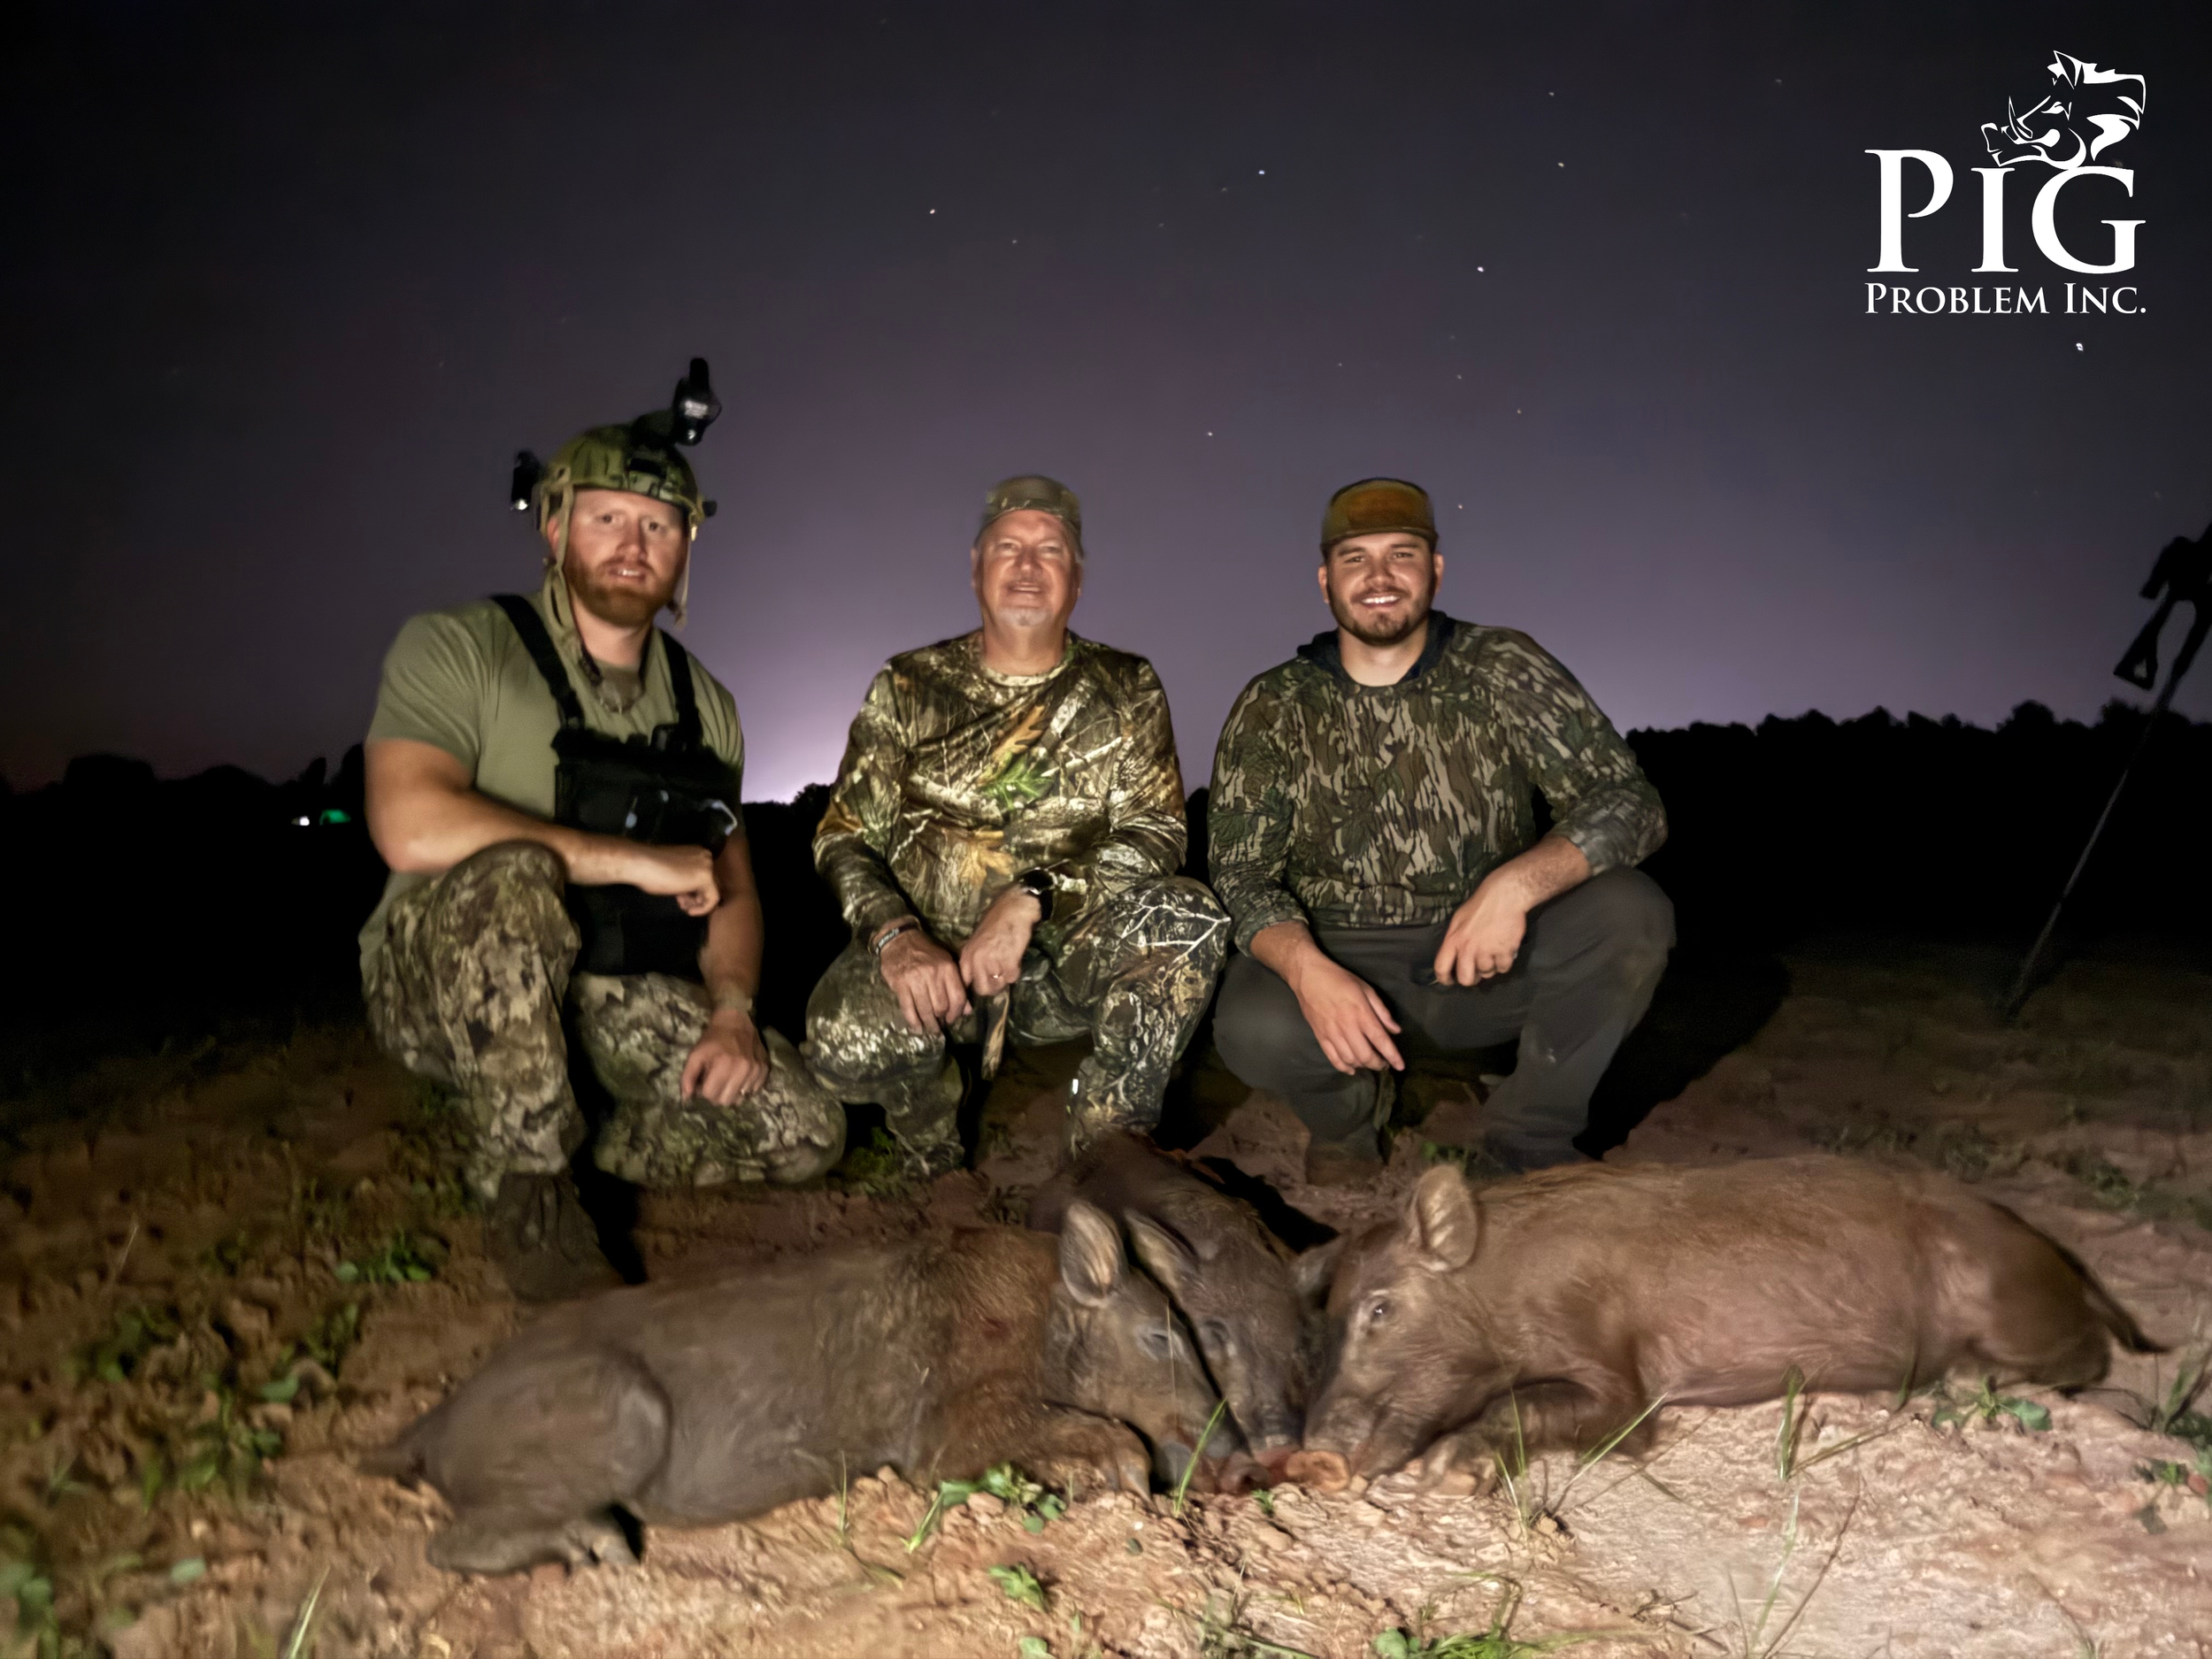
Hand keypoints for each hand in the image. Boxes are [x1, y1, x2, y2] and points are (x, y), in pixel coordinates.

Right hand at [617, 843, 719, 915]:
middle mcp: (706, 857)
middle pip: (710, 884)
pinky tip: (690, 911)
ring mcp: (708, 866)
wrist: (642, 864)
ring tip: (683, 906)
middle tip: (682, 904)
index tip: (681, 898)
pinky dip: (704, 908)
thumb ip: (686, 879)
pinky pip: (713, 898)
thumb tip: (691, 892)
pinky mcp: (706, 877)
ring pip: (713, 891)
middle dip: (696, 897)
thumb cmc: (650, 870)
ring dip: (698, 902)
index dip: (694, 891)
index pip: (705, 876)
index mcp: (697, 853)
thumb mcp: (674, 874)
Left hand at [679, 1008, 769, 1104]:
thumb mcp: (695, 1054)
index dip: (704, 1090)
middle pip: (726, 1101)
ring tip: (729, 1078)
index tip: (705, 1081)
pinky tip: (740, 1077)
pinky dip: (745, 1088)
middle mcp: (743, 1070)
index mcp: (724, 1065)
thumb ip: (688, 1076)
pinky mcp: (765, 1070)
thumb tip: (686, 1097)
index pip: (711, 1095)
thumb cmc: (713, 1039)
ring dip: (732, 1092)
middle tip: (716, 1082)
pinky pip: (753, 1091)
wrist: (736, 1022)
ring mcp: (756, 1071)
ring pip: (741, 1098)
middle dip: (718, 1095)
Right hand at [879, 925, 971, 1034]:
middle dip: (941, 1020)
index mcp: (947, 968)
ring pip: (925, 1010)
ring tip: (930, 1029)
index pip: (957, 997)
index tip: (951, 1020)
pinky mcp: (900, 985)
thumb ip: (956, 985)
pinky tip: (917, 1028)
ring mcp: (915, 979)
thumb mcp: (945, 963)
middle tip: (939, 1025)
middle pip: (941, 1006)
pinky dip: (913, 1022)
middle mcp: (933, 974)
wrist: (900, 939)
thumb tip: (967, 1011)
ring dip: (928, 1024)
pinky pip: (908, 1009)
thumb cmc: (925, 952)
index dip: (956, 1013)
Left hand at [959, 885, 1040, 997]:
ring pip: (998, 985)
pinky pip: (1012, 978)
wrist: (1013, 909)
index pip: (965, 982)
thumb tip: (977, 979)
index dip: (974, 987)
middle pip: (982, 989)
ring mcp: (992, 961)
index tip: (983, 985)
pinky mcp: (1009, 961)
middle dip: (992, 986)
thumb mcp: (977, 941)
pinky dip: (1015, 973)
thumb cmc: (996, 923)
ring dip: (1004, 979)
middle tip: (999, 978)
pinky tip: (1015, 961)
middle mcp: (977, 960)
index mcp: (967, 955)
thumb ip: (975, 960)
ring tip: (1008, 966)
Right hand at [1289, 953, 1403, 1074]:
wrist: (1308, 976)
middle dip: (1378, 1064)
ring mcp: (1331, 1033)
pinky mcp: (1320, 1037)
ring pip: (1350, 1060)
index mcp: (1361, 1013)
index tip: (1400, 1066)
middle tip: (1384, 1064)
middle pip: (1365, 1055)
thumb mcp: (1366, 989)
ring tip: (1369, 1063)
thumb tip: (1395, 1030)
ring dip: (1363, 1066)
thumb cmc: (1340, 979)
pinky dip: (1344, 1068)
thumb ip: (1381, 1011)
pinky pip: (1333, 1058)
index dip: (1392, 1055)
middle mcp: (1347, 1026)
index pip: (1380, 1040)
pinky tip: (1352, 1069)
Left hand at [1432, 875, 1528, 985]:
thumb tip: (1454, 956)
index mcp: (1453, 940)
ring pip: (1487, 974)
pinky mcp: (1504, 952)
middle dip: (1472, 978)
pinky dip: (1505, 962)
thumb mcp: (1458, 920)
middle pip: (1466, 979)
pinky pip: (1503, 968)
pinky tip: (1505, 951)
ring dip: (1491, 967)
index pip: (1441, 967)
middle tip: (1477, 971)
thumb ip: (1455, 939)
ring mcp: (1487, 952)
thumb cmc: (1479, 905)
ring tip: (1494, 953)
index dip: (1444, 979)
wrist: (1504, 896)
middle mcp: (1468, 949)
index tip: (1450, 981)